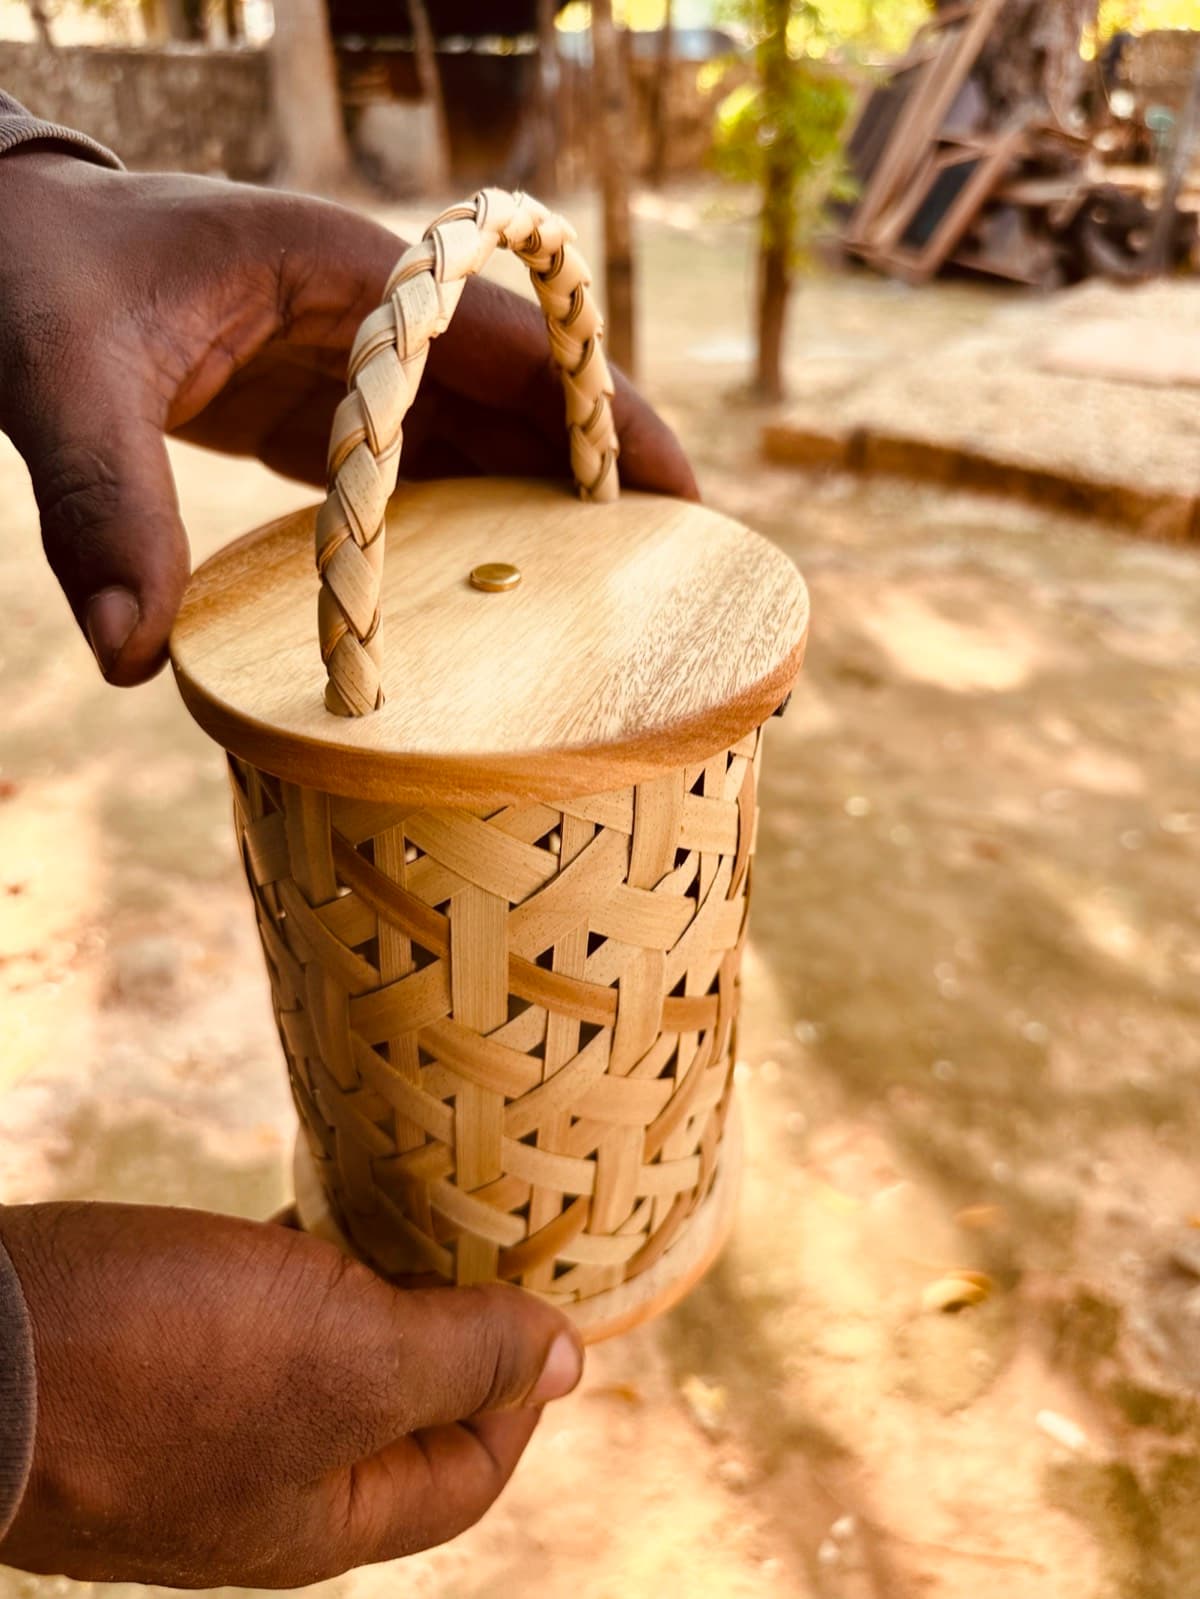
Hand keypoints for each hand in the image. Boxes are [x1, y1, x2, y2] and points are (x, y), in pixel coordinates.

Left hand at [0, 151, 696, 685]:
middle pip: (522, 398)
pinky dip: (463, 519)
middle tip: (675, 576)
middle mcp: (366, 317)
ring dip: (539, 506)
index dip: (608, 417)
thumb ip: (101, 504)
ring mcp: (342, 363)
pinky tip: (491, 586)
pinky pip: (415, 467)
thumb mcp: (62, 377)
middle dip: (597, 478)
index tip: (683, 497)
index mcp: (347, 275)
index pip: (517, 341)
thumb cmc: (32, 277)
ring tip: (607, 597)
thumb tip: (132, 658)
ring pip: (477, 434)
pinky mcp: (310, 410)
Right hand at [0, 1202, 582, 1586]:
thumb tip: (574, 1359)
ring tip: (416, 1202)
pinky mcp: (156, 1352)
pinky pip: (259, 1312)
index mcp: (323, 1514)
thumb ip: (462, 1362)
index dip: (521, 1390)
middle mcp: (269, 1480)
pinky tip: (316, 1201)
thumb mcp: (346, 1361)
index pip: (464, 1472)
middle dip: (452, 1325)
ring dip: (379, 1281)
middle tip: (486, 1231)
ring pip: (328, 1351)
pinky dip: (303, 1261)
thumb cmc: (162, 1365)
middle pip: (399, 1409)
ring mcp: (206, 1417)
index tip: (539, 1295)